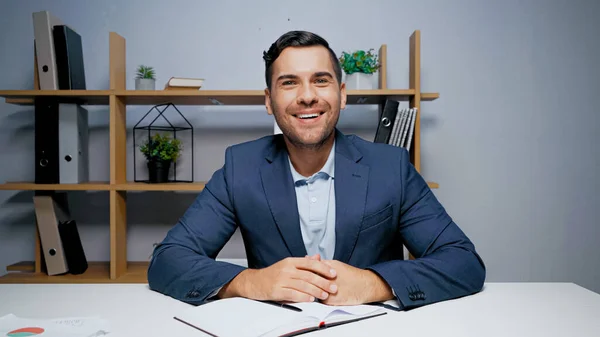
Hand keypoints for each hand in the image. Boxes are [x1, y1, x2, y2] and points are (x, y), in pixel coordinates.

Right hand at [218, 257, 337, 302]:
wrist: (255, 282)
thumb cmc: (273, 274)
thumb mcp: (288, 265)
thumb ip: (303, 263)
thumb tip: (318, 257)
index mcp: (290, 261)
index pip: (310, 263)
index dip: (323, 268)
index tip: (333, 273)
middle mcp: (286, 269)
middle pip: (309, 276)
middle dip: (323, 282)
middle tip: (333, 287)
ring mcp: (281, 280)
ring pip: (303, 285)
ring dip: (316, 291)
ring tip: (325, 295)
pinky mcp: (277, 291)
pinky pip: (293, 294)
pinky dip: (303, 297)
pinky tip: (311, 299)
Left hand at [305, 255, 393, 305]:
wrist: (364, 286)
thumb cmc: (350, 275)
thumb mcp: (335, 264)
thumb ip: (321, 262)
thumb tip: (309, 257)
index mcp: (329, 268)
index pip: (310, 268)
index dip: (303, 269)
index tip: (299, 270)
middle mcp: (328, 279)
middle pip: (310, 279)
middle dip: (304, 280)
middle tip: (300, 280)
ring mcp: (329, 290)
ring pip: (312, 290)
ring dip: (309, 289)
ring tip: (308, 288)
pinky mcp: (330, 301)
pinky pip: (318, 299)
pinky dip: (316, 297)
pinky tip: (317, 295)